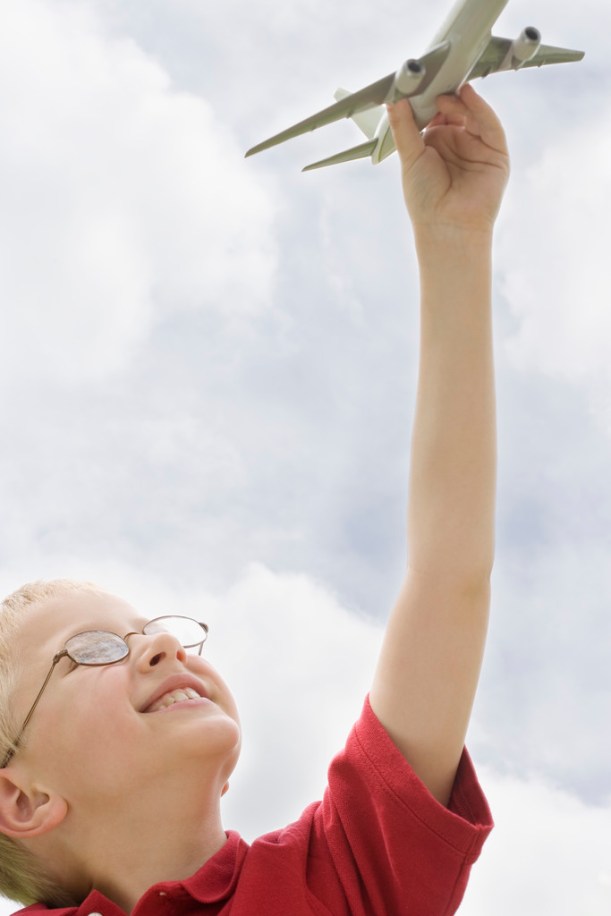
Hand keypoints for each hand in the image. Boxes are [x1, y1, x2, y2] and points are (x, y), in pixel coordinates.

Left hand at [387, 84, 509, 235]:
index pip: (435, 112)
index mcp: (435, 144)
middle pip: (456, 109)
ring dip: (460, 100)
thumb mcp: (410, 156)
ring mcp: (477, 147)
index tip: (418, 80)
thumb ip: (404, 126)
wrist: (446, 226)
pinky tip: (466, 95)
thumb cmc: (425, 199)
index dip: (428, 97)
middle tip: (435, 75)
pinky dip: (480, 108)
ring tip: (445, 90)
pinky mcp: (496, 153)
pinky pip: (490, 125)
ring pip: (473, 113)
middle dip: (446, 93)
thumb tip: (393, 98)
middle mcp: (457, 143)